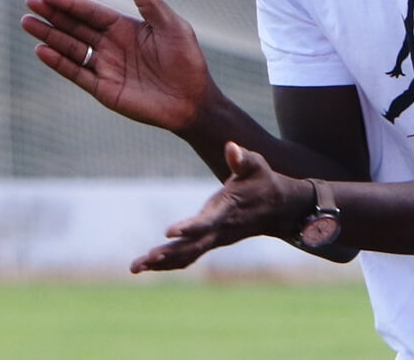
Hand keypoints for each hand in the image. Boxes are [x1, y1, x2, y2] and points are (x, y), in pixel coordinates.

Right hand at [21, 0, 219, 133]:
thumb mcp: (171, 26)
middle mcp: (111, 45)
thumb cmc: (187, 59)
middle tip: (29, 2)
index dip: (72, 3)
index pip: (92, 12)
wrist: (192, 99)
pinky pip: (77, 73)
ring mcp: (105, 66)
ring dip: (49, 35)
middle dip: (53, 15)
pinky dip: (59, 62)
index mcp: (126, 27)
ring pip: (70, 48)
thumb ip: (150, 2)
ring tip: (27, 23)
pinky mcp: (103, 88)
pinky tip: (41, 50)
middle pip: (75, 27)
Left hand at [130, 141, 302, 272]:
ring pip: (187, 256)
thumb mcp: (256, 165)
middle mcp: (220, 230)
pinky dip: (169, 262)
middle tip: (144, 260)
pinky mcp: (211, 241)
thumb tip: (231, 147)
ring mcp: (215, 239)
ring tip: (135, 267)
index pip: (206, 222)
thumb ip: (242, 158)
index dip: (189, 227)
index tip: (169, 232)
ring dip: (162, 263)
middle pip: (191, 247)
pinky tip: (147, 265)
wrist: (278, 207)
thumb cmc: (262, 180)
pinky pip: (188, 256)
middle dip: (167, 254)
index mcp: (227, 211)